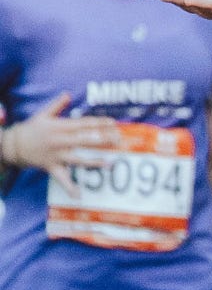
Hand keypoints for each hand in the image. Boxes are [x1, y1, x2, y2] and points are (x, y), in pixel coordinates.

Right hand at [3, 94, 123, 195]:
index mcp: (60, 127)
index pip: (83, 123)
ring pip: (78, 159)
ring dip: (94, 162)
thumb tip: (68, 94)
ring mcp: (57, 155)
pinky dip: (70, 187)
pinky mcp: (52, 167)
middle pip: (85, 140)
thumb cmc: (32, 128)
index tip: (114, 123)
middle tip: (119, 140)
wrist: (13, 144)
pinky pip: (62, 178)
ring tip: (110, 163)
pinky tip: (79, 196)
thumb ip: (57, 105)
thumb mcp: (43, 114)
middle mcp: (60, 141)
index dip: (99, 123)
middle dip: (103, 139)